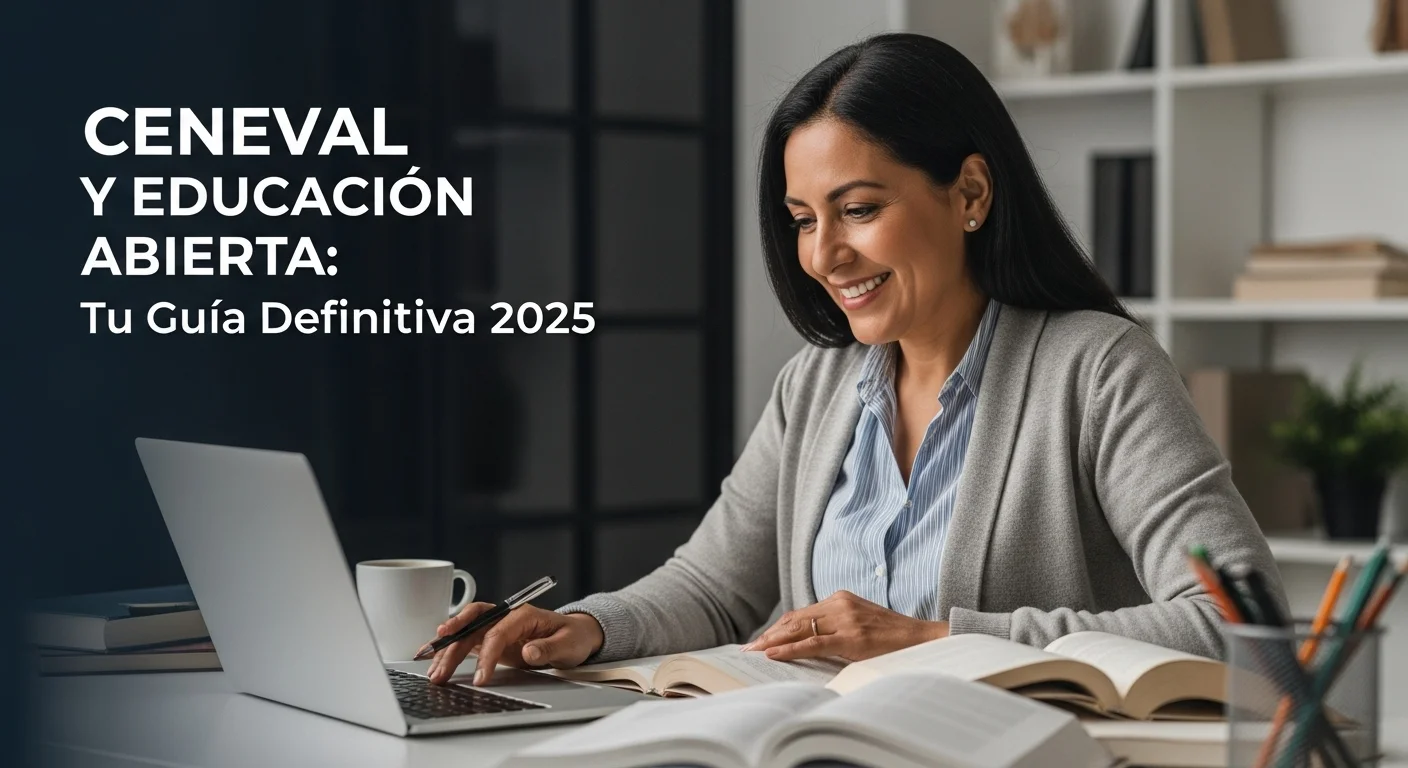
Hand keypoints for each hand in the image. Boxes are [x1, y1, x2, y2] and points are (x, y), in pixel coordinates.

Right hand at [427, 603, 603, 685]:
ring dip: (446, 650)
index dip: (486, 656)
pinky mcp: (491, 636)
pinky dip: (449, 648)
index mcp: (523, 614)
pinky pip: (466, 639)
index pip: (497, 633)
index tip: (480, 679)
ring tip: (432, 670)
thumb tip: (529, 651)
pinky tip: (433, 658)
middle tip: (440, 671)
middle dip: (454, 647)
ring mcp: (497, 625)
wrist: (575, 635)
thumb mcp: (568, 644)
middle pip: (473, 627)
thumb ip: (548, 648)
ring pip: (465, 633)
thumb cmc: (572, 637)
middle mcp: (505, 616)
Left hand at [741, 591, 947, 661]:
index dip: (778, 627)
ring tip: (754, 652)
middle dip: (770, 635)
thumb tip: (806, 641)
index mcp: (840, 599)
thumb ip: (835, 626)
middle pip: (795, 619)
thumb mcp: (859, 624)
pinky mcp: (852, 637)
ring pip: (800, 629)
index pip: (800, 613)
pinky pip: (814, 643)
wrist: (921, 639)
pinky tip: (774, 653)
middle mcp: (839, 604)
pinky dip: (790, 648)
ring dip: (774, 642)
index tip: (760, 639)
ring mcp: (845, 619)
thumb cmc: (891, 636)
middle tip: (748, 648)